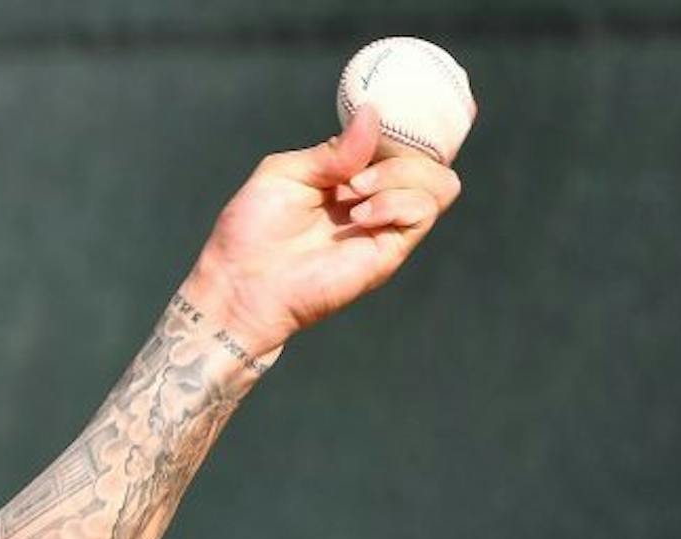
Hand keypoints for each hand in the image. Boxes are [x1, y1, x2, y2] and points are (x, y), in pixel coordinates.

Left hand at [182, 105, 462, 358]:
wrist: (240, 285)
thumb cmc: (251, 233)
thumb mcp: (284, 172)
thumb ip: (332, 150)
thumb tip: (372, 113)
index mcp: (352, 175)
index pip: (403, 142)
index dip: (408, 124)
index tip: (395, 110)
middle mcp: (375, 198)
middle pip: (431, 157)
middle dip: (405, 148)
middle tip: (358, 168)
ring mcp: (385, 226)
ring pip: (440, 182)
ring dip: (401, 174)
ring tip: (356, 191)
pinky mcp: (388, 252)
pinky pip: (424, 211)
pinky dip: (396, 202)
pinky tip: (359, 214)